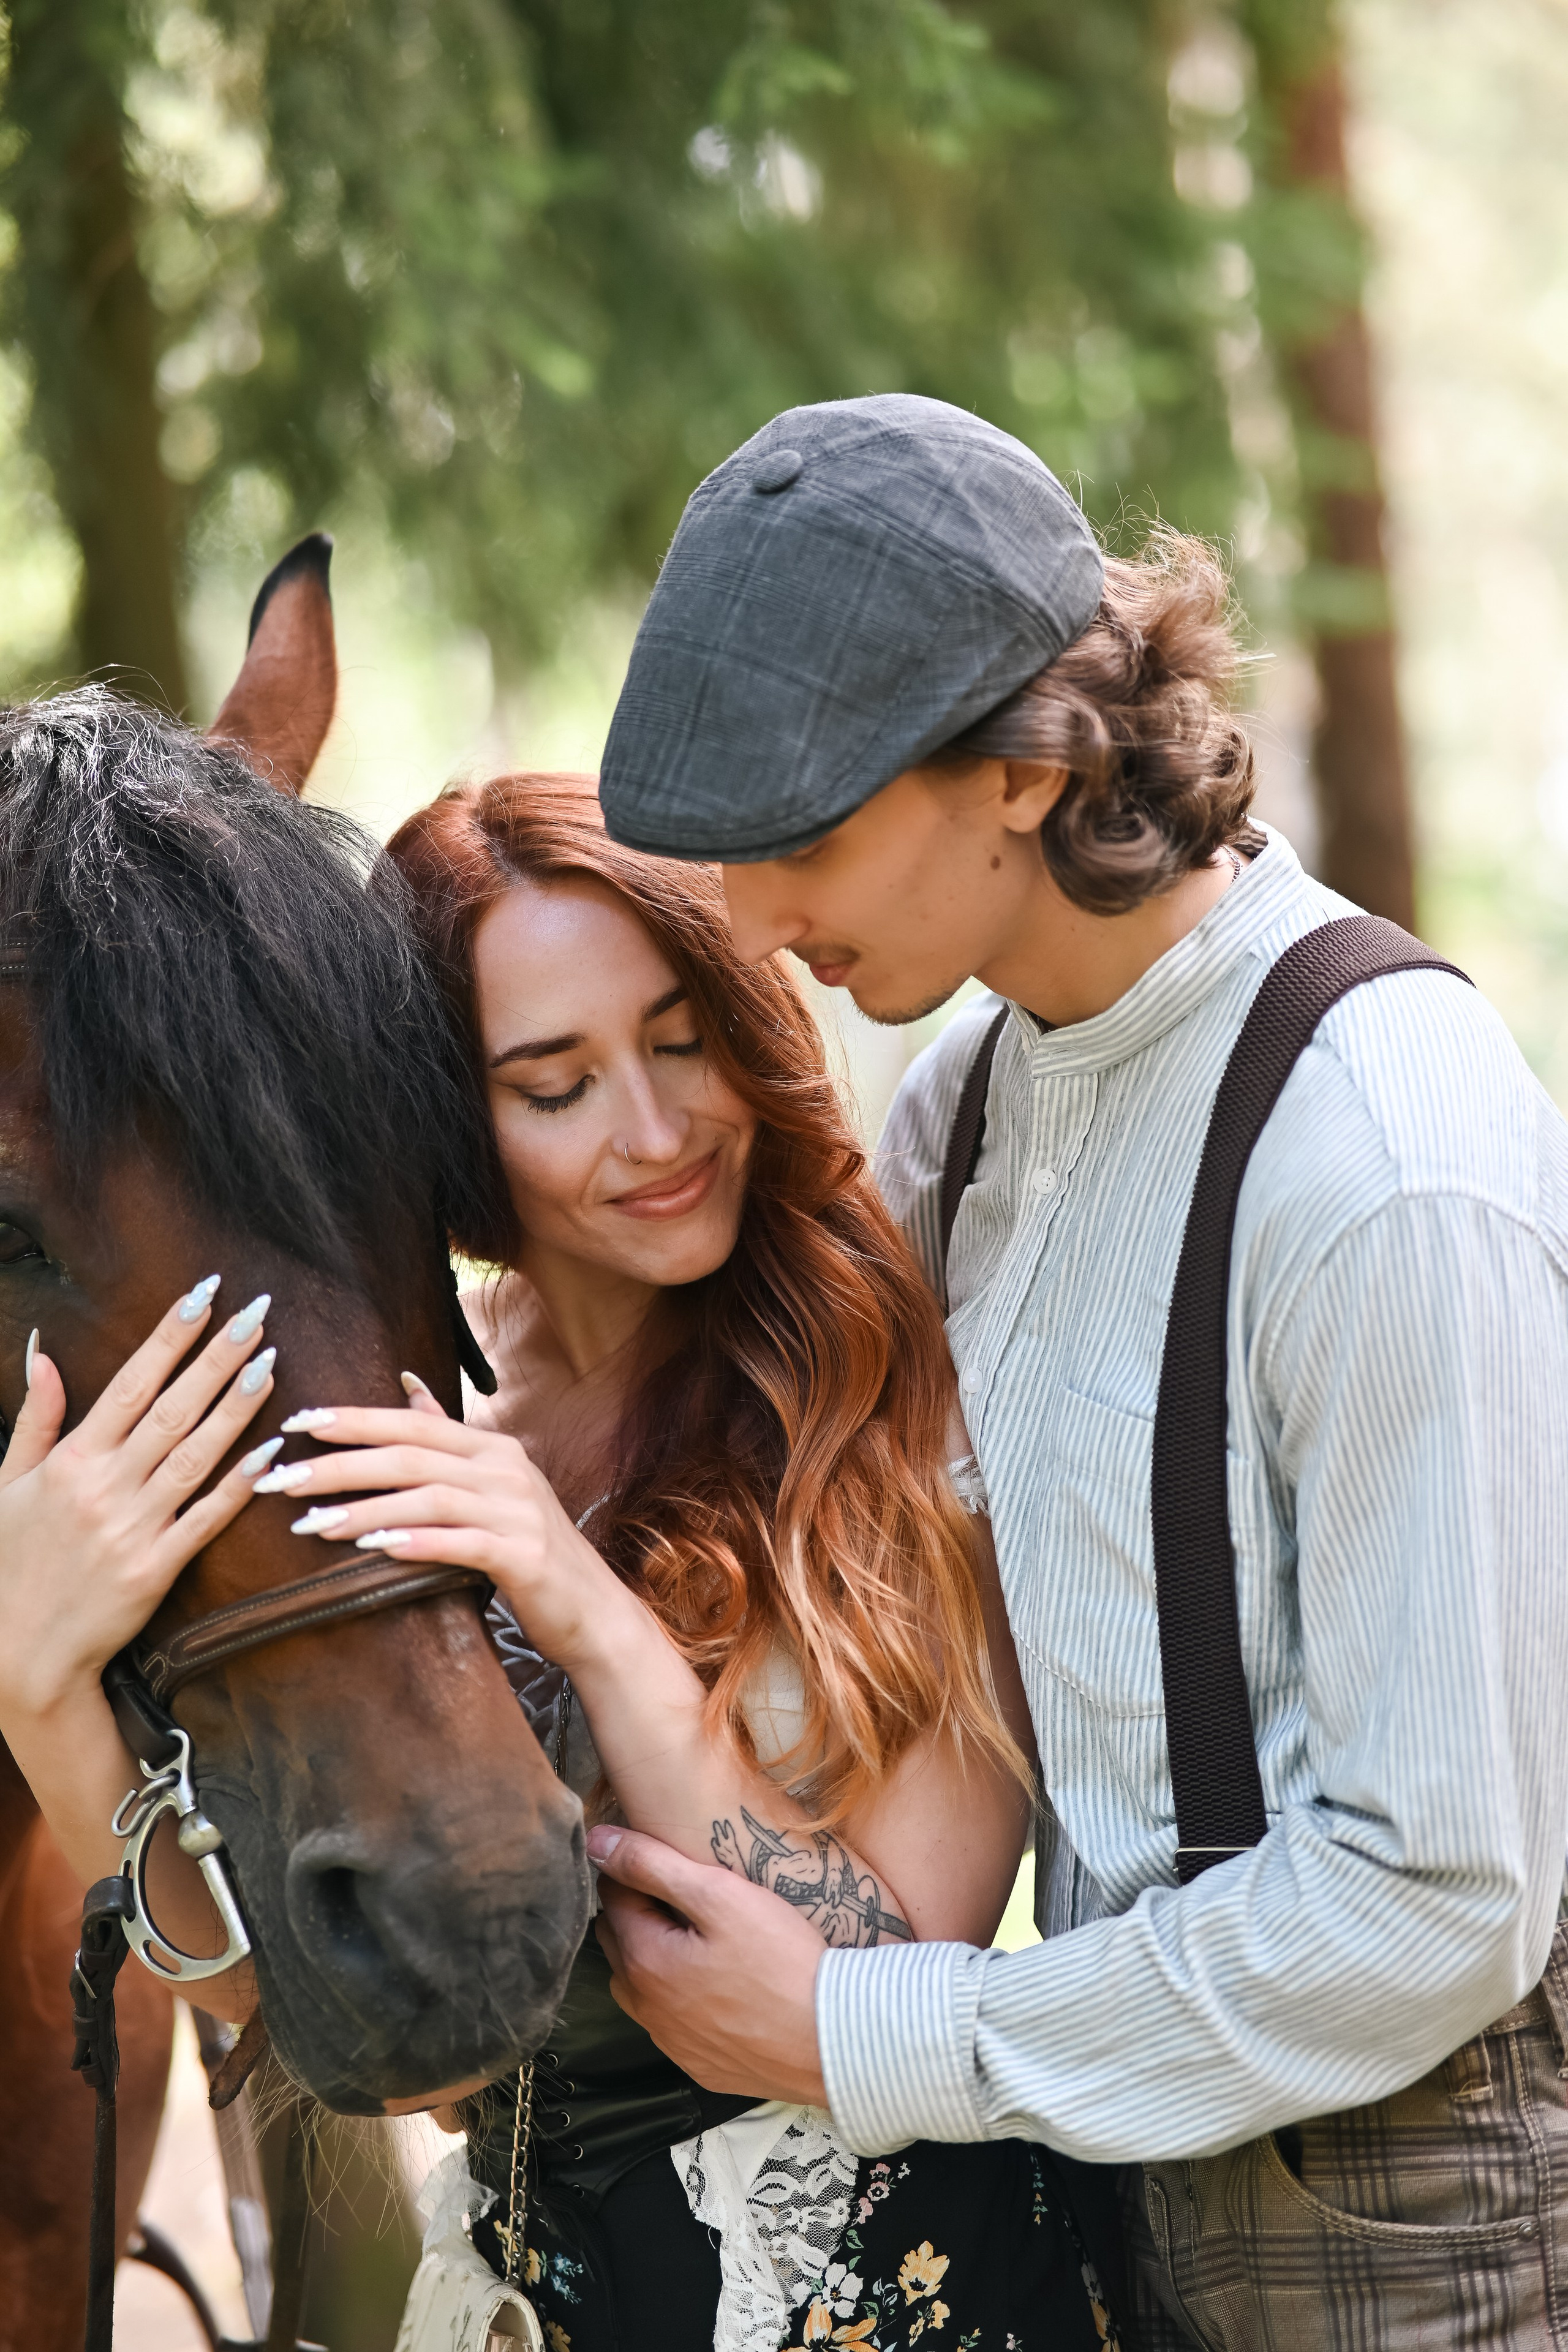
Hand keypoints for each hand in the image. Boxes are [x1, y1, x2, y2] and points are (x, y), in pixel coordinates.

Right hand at [0, 1281, 276, 1720]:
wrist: (17, 1654)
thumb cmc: (7, 1564)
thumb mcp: (5, 1484)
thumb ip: (35, 1417)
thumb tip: (43, 1351)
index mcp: (70, 1461)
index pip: (131, 1383)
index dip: (170, 1336)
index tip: (204, 1295)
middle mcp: (105, 1487)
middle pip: (173, 1408)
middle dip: (217, 1356)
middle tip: (257, 1313)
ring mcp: (133, 1527)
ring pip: (196, 1455)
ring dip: (237, 1407)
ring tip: (270, 1362)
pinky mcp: (156, 1568)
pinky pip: (206, 1517)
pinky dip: (239, 1483)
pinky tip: (271, 1450)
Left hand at [260, 1385, 628, 1666]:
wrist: (594, 1611)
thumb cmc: (531, 1551)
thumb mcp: (494, 1485)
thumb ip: (449, 1438)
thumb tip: (406, 1382)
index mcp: (494, 1447)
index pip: (415, 1421)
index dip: (355, 1419)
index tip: (296, 1424)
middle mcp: (507, 1469)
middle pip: (411, 1455)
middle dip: (340, 1465)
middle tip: (281, 1477)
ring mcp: (518, 1510)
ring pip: (427, 1498)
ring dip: (364, 1510)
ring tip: (310, 1525)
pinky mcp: (524, 1555)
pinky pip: (460, 1543)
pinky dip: (415, 1542)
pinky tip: (374, 1549)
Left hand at [590, 1824, 827, 2103]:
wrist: (832, 2039)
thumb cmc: (781, 1961)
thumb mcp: (719, 1895)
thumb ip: (653, 1865)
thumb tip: (597, 1843)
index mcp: (645, 1960)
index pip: (613, 1898)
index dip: (635, 1871)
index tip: (665, 1859)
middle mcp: (646, 2008)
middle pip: (619, 1943)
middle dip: (637, 1913)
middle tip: (684, 1894)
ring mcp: (672, 2043)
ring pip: (639, 1988)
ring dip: (652, 1959)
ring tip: (698, 1938)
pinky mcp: (699, 2066)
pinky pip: (671, 2025)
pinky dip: (679, 2001)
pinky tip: (716, 1986)